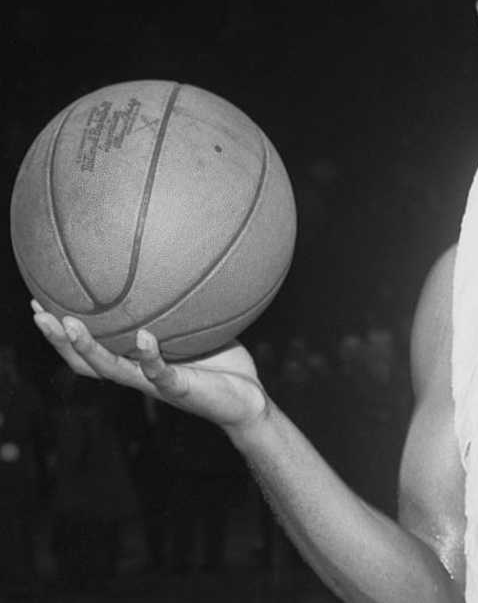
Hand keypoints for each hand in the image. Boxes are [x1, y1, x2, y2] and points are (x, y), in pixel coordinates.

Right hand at [32, 300, 268, 432]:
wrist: (249, 402)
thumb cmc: (223, 366)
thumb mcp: (201, 330)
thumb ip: (186, 307)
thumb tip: (181, 264)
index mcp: (137, 362)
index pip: (89, 349)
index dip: (62, 331)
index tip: (41, 300)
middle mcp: (139, 374)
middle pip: (85, 362)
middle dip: (58, 339)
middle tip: (38, 311)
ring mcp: (156, 384)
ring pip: (111, 370)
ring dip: (88, 349)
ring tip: (70, 324)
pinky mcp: (181, 389)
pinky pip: (160, 373)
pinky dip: (150, 356)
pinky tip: (144, 336)